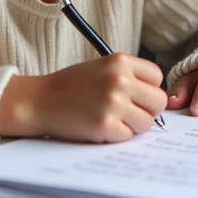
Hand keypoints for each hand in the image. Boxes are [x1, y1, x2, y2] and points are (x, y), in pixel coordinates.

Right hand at [0, 53, 166, 142]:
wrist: (38, 101)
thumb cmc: (70, 87)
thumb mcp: (102, 68)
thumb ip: (129, 77)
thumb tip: (156, 98)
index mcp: (120, 61)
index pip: (157, 77)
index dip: (148, 90)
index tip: (136, 97)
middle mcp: (119, 79)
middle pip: (158, 101)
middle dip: (146, 111)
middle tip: (127, 113)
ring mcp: (112, 102)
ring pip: (146, 123)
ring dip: (132, 126)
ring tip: (112, 120)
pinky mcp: (104, 125)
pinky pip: (128, 137)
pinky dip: (117, 136)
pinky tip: (100, 127)